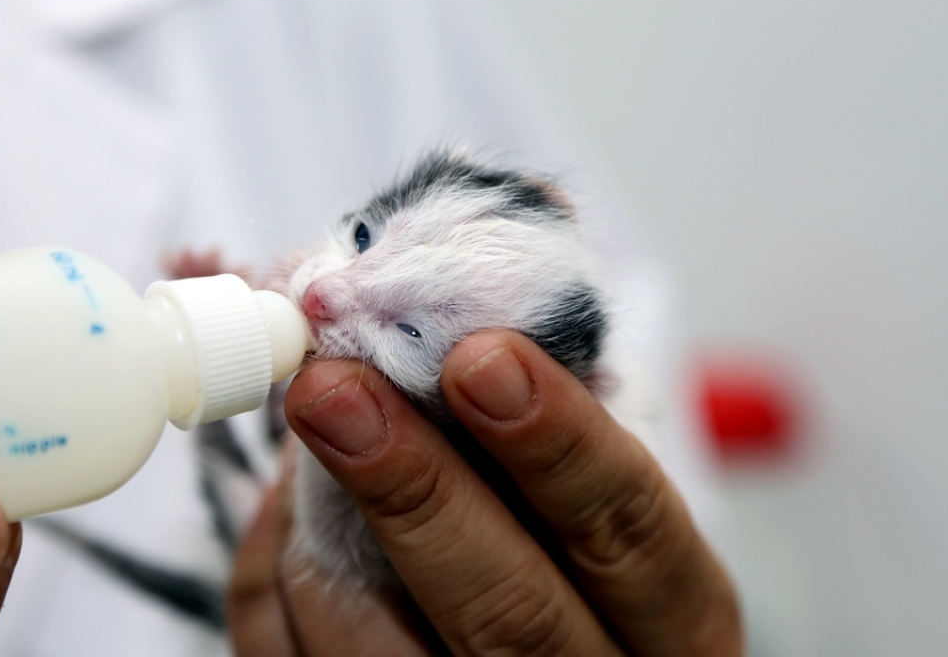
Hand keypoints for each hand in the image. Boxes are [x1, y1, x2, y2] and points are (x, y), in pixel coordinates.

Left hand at [228, 330, 742, 655]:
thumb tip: (442, 323)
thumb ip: (543, 438)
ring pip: (382, 652)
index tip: (480, 356)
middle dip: (414, 487)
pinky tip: (290, 511)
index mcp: (671, 619)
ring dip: (323, 527)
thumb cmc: (577, 565)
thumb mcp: (600, 512)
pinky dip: (276, 578)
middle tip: (335, 385)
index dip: (561, 446)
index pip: (633, 535)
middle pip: (508, 612)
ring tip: (311, 421)